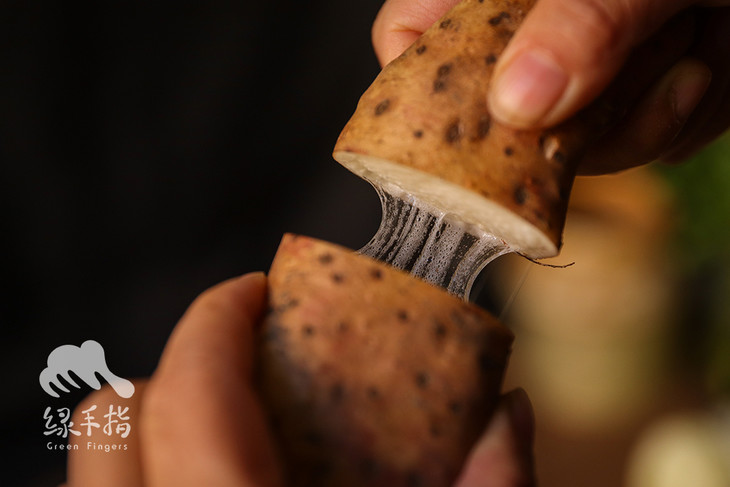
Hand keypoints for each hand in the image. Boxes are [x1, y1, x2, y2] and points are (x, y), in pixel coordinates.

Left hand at [64, 272, 535, 485]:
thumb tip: (508, 415)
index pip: (189, 391)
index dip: (222, 317)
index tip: (257, 291)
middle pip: (115, 418)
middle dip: (181, 369)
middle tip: (251, 366)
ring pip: (104, 467)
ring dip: (167, 423)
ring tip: (242, 425)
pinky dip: (163, 472)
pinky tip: (236, 475)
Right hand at [372, 0, 729, 172]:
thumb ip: (585, 16)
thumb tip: (517, 101)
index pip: (413, 28)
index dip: (419, 76)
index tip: (463, 118)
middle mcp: (538, 25)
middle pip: (494, 108)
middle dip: (564, 115)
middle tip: (621, 80)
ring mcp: (583, 65)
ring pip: (566, 140)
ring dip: (640, 118)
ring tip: (695, 56)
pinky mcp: (631, 97)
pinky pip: (628, 143)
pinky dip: (679, 120)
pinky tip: (711, 68)